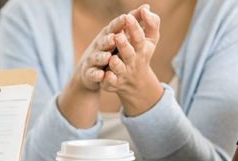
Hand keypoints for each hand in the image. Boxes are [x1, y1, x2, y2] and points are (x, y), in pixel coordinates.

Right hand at [57, 6, 146, 127]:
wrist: (97, 71)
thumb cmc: (113, 50)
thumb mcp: (124, 36)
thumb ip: (135, 21)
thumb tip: (146, 6)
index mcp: (110, 35)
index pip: (114, 28)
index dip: (119, 24)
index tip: (127, 18)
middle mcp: (100, 46)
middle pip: (104, 42)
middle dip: (109, 40)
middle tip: (115, 38)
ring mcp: (94, 59)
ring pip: (97, 58)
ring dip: (102, 57)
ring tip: (108, 57)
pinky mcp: (91, 73)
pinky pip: (93, 74)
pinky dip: (96, 75)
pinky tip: (101, 75)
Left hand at [101, 7, 163, 115]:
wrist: (136, 83)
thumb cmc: (141, 54)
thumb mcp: (150, 40)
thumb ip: (150, 23)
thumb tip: (146, 7)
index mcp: (141, 49)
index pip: (139, 38)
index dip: (134, 28)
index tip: (128, 17)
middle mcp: (132, 61)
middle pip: (128, 53)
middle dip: (124, 45)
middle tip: (118, 36)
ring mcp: (122, 73)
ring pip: (119, 69)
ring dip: (116, 64)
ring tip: (112, 58)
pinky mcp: (113, 82)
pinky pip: (110, 82)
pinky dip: (108, 79)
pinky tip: (105, 75)